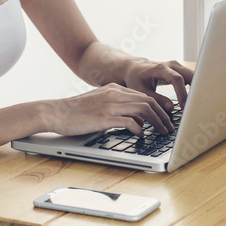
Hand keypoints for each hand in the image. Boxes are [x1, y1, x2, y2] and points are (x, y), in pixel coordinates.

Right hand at [43, 83, 174, 136]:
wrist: (55, 112)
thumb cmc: (76, 112)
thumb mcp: (101, 105)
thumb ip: (120, 110)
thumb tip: (140, 121)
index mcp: (115, 89)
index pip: (144, 96)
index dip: (159, 107)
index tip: (166, 118)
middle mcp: (115, 94)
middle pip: (148, 101)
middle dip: (163, 115)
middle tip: (169, 127)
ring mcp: (110, 105)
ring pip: (143, 109)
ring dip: (157, 122)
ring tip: (162, 132)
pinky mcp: (104, 118)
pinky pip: (130, 121)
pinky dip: (140, 129)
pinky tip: (142, 135)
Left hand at [123, 59, 193, 113]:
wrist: (135, 68)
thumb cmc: (136, 78)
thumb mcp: (141, 91)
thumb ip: (156, 99)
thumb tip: (171, 108)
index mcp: (161, 69)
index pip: (177, 79)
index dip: (182, 93)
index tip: (184, 106)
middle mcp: (171, 65)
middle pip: (190, 75)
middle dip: (195, 90)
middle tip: (196, 106)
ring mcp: (177, 66)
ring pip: (193, 75)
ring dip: (197, 88)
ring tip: (197, 103)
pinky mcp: (179, 70)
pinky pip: (191, 77)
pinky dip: (195, 87)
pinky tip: (195, 98)